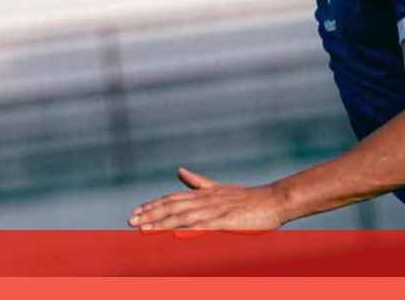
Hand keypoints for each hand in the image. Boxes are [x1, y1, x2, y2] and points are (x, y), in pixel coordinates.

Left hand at [127, 167, 286, 238]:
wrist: (274, 200)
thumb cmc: (249, 198)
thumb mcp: (220, 189)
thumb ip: (198, 182)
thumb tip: (179, 171)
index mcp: (204, 193)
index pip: (173, 199)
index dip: (153, 205)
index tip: (135, 213)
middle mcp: (206, 199)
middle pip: (173, 206)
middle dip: (151, 214)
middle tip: (130, 222)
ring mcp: (216, 209)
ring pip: (184, 216)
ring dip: (163, 223)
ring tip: (144, 230)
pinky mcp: (227, 220)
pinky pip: (205, 225)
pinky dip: (190, 229)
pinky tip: (176, 234)